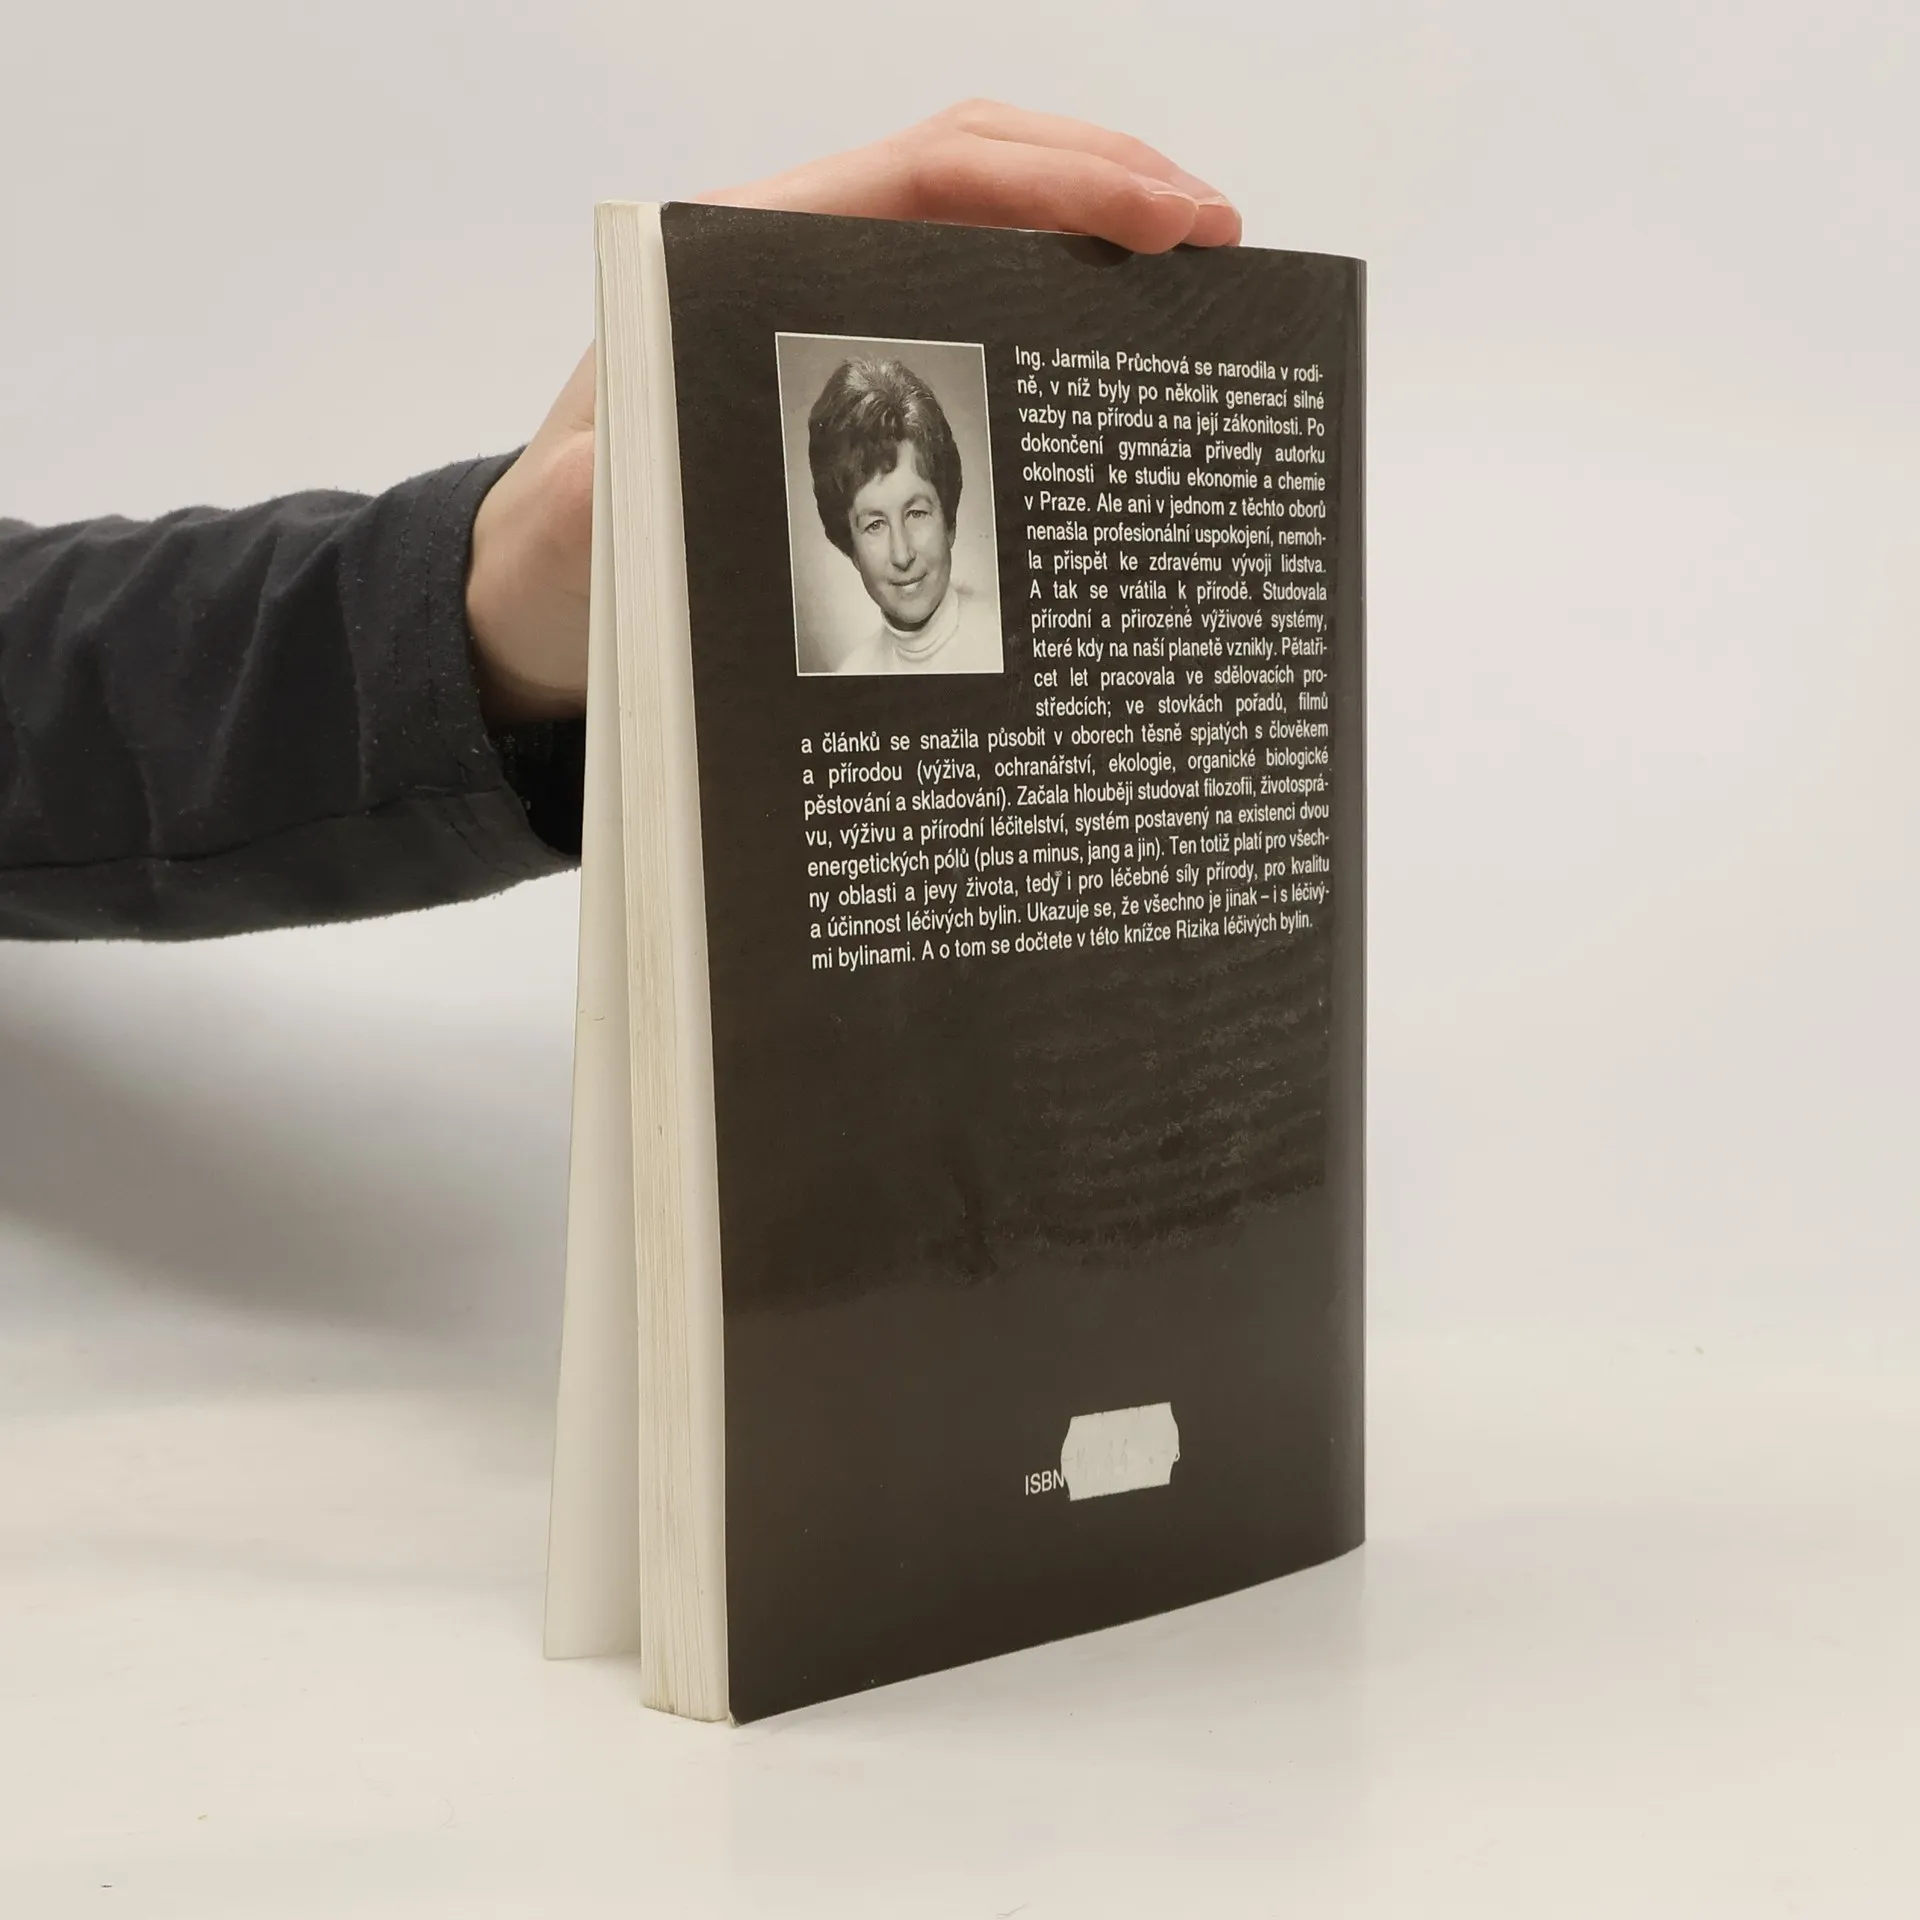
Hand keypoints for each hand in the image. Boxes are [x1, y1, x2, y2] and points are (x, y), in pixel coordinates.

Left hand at [466, 101, 1241, 722]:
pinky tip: (1116, 354)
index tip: (1166, 222)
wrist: (531, 607)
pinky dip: (1052, 311)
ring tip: (1200, 280)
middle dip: (1105, 182)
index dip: (1053, 182)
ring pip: (982, 234)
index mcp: (729, 267)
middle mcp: (789, 271)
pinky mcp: (849, 384)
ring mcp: (827, 320)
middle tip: (1223, 238)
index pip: (920, 178)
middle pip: (972, 174)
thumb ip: (617, 489)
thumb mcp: (575, 532)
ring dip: (1094, 238)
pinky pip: (969, 317)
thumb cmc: (556, 563)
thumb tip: (663, 458)